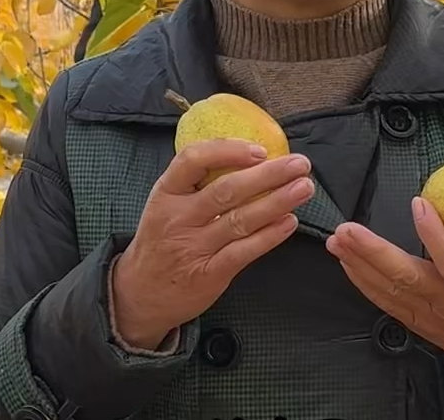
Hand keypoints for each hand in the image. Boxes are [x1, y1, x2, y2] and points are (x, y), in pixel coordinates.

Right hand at [112, 140, 314, 348]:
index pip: (192, 160)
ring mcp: (193, 247)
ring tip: (304, 188)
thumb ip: (196, 183)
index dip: (228, 150)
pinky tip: (289, 222)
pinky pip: (244, 251)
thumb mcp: (165, 204)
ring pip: (240, 220)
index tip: (260, 149)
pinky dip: (269, 236)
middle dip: (269, 175)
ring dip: (277, 202)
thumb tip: (248, 156)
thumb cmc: (161, 239)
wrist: (140, 293)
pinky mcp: (209, 273)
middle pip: (226, 190)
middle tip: (300, 164)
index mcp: (166, 192)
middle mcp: (178, 217)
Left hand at [325, 163, 443, 408]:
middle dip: (372, 253)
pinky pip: (386, 304)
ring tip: (338, 239)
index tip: (417, 203)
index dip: (434, 234)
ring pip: (389, 292)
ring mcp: (432, 316)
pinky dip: (364, 284)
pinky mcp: (419, 324)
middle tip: (346, 229)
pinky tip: (347, 264)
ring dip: (360, 266)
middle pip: (406, 278)